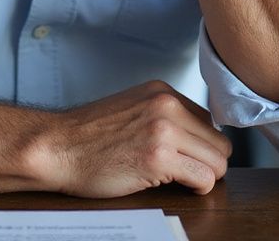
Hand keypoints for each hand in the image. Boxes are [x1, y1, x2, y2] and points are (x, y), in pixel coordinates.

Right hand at [32, 80, 230, 196]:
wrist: (58, 146)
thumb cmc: (90, 135)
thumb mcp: (132, 109)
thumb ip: (163, 114)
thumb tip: (196, 136)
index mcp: (162, 91)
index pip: (208, 121)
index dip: (200, 145)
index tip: (186, 157)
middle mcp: (166, 105)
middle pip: (220, 143)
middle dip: (208, 163)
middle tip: (186, 174)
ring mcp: (164, 130)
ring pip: (218, 162)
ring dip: (204, 177)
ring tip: (179, 180)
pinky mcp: (159, 158)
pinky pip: (203, 179)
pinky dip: (196, 188)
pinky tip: (175, 185)